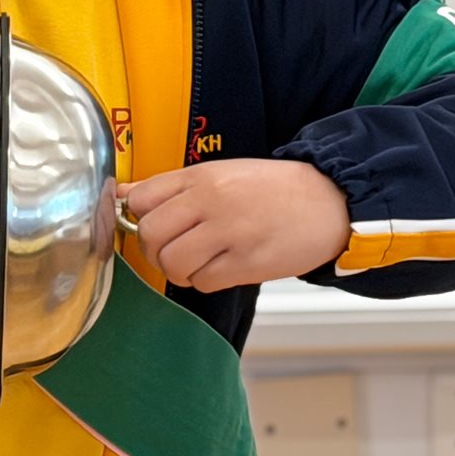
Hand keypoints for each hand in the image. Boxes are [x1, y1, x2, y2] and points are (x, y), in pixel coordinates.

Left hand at [116, 158, 351, 291]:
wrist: (330, 200)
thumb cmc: (273, 189)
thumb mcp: (221, 173)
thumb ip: (172, 186)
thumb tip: (124, 193)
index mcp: (201, 177)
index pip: (141, 199)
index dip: (139, 218)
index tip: (154, 225)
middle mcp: (210, 201)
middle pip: (151, 235)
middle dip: (155, 250)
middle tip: (173, 250)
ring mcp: (229, 232)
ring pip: (172, 263)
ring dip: (179, 270)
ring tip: (199, 262)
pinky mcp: (247, 262)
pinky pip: (203, 282)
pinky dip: (205, 281)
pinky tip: (221, 269)